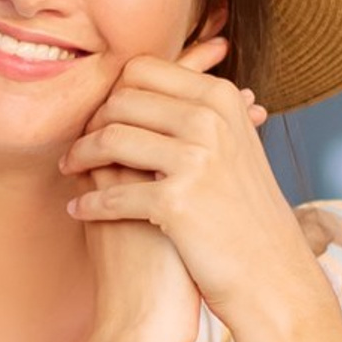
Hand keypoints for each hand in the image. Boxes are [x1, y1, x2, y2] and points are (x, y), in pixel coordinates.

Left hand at [61, 39, 330, 324]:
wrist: (269, 271)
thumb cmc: (243, 211)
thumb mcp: (232, 145)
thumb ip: (195, 111)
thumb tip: (142, 82)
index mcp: (220, 98)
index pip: (143, 69)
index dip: (113, 93)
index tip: (101, 118)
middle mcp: (209, 120)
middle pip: (122, 100)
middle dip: (92, 123)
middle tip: (79, 148)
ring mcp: (195, 159)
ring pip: (110, 139)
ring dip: (81, 156)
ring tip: (72, 170)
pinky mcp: (178, 201)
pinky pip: (112, 193)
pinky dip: (89, 202)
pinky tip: (78, 209)